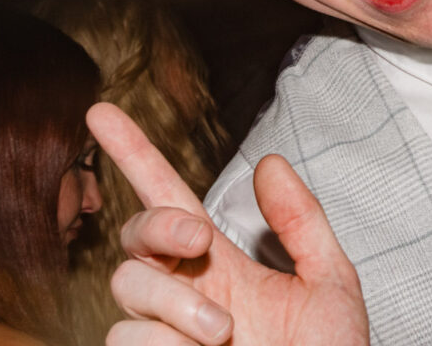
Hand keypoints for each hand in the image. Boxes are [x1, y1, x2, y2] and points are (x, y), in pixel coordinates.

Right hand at [87, 103, 367, 345]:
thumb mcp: (330, 287)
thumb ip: (301, 223)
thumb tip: (269, 163)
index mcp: (222, 268)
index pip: (168, 199)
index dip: (134, 154)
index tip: (101, 109)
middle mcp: (185, 297)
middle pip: (135, 237)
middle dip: (159, 227)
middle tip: (200, 242)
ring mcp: (162, 337)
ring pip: (129, 288)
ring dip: (177, 307)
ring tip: (225, 336)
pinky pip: (126, 337)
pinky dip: (165, 344)